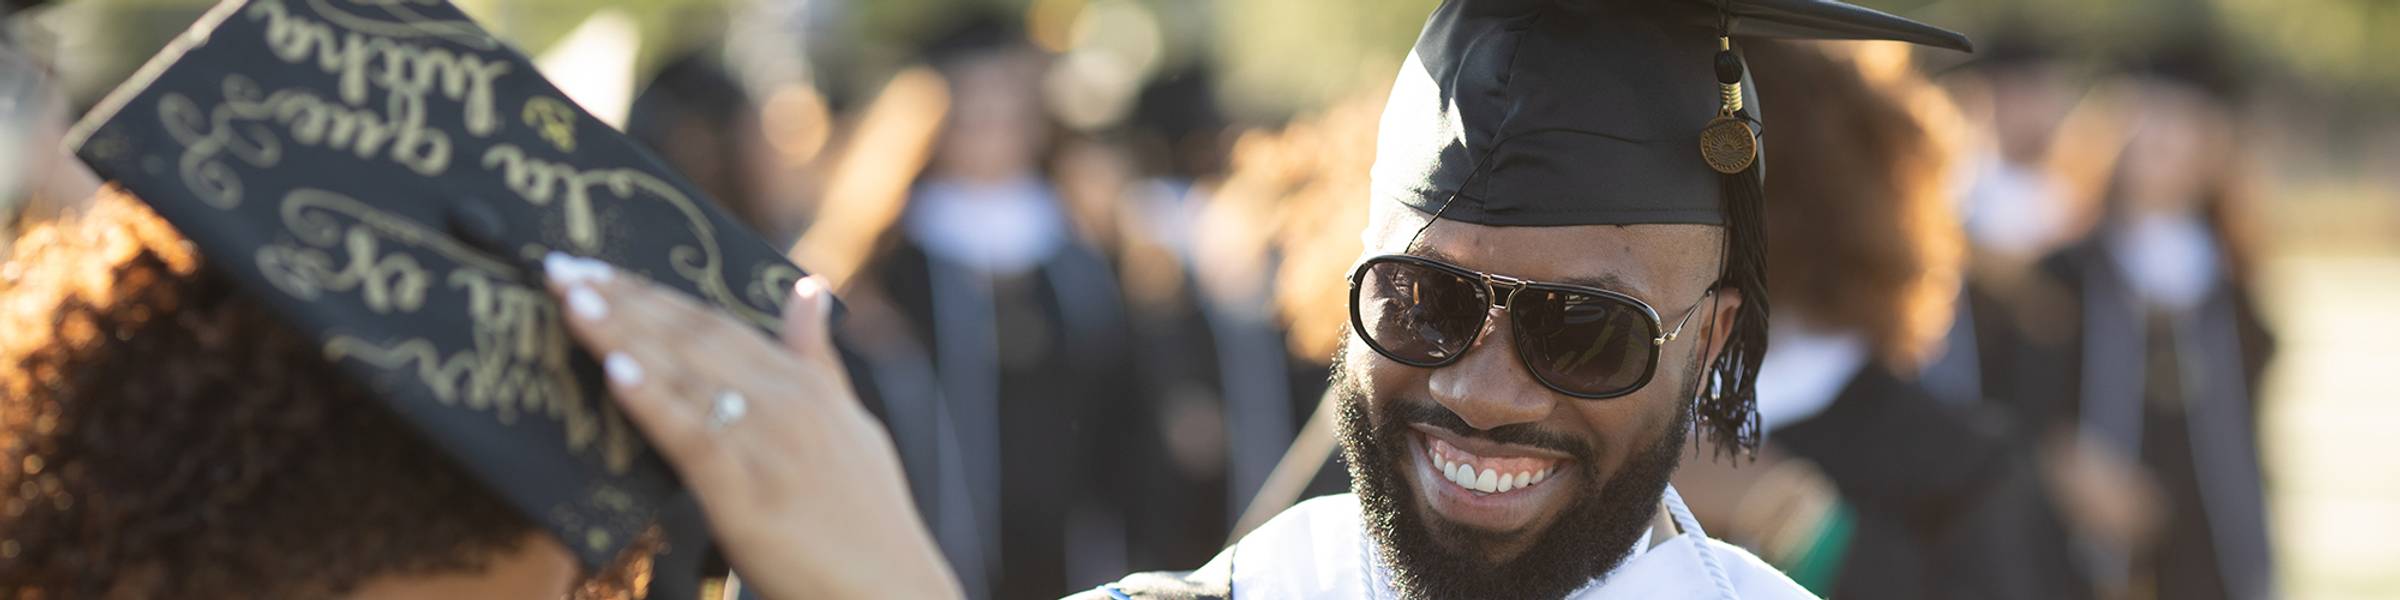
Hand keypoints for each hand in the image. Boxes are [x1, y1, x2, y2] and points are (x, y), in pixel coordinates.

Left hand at [543, 253, 961, 599]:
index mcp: (806, 385)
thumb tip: (807, 287)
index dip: (652, 292)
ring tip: (570, 300)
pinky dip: (653, 402)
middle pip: (691, 339)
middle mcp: (788, 404)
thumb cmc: (868, 519)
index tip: (596, 266)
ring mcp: (769, 447)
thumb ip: (817, 358)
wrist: (891, 593)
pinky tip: (614, 372)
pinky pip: (693, 438)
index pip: (716, 323)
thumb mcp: (851, 424)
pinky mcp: (748, 496)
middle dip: (621, 300)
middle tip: (558, 268)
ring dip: (622, 334)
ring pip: (685, 377)